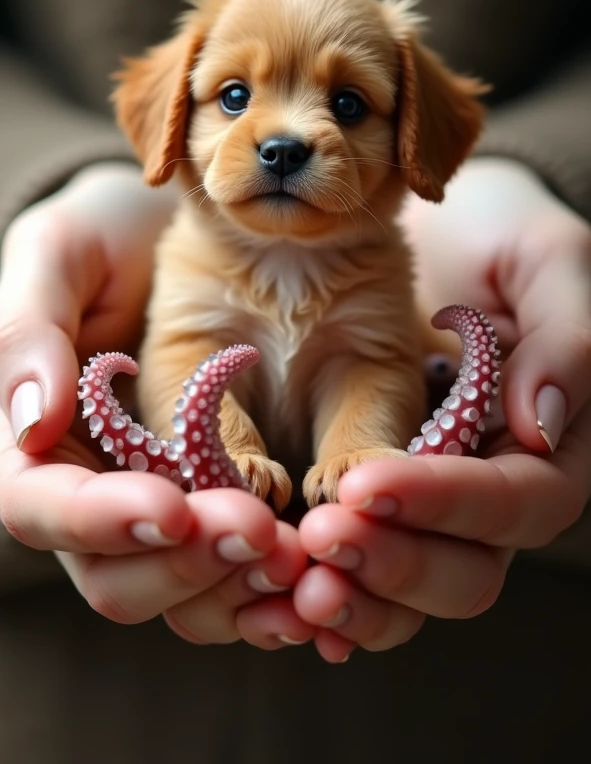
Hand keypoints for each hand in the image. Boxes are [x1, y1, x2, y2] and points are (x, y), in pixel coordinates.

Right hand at [0, 164, 311, 647]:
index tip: (172, 506)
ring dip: (237, 591)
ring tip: (302, 556)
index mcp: (36, 441)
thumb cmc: (108, 237)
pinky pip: (237, 579)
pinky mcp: (219, 512)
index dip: (100, 521)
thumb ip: (28, 329)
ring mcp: (159, 511)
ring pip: (181, 597)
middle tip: (260, 529)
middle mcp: (92, 495)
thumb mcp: (60, 251)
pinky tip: (318, 567)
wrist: (187, 239)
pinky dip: (274, 588)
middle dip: (184, 565)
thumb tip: (33, 425)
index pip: (38, 508)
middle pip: (114, 577)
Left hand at [294, 157, 590, 658]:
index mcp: (546, 445)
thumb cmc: (493, 235)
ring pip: (409, 594)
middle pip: (466, 571)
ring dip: (352, 598)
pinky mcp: (374, 505)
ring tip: (287, 584)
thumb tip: (542, 426)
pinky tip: (272, 591)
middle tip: (317, 539)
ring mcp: (431, 508)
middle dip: (393, 564)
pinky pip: (356, 572)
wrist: (424, 232)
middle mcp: (492, 492)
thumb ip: (563, 336)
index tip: (363, 482)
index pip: (516, 502)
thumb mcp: (540, 257)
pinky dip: (319, 592)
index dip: (445, 502)